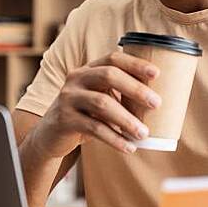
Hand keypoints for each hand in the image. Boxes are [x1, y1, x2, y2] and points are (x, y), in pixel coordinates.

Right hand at [29, 51, 161, 155]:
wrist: (50, 136)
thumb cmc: (84, 116)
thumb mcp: (99, 100)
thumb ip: (119, 97)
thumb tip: (157, 103)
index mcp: (87, 70)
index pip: (113, 59)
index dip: (135, 64)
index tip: (156, 74)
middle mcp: (76, 79)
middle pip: (108, 75)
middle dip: (135, 88)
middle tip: (157, 103)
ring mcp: (68, 98)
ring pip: (102, 103)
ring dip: (127, 119)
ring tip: (144, 133)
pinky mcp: (64, 120)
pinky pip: (93, 128)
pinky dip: (114, 138)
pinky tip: (129, 147)